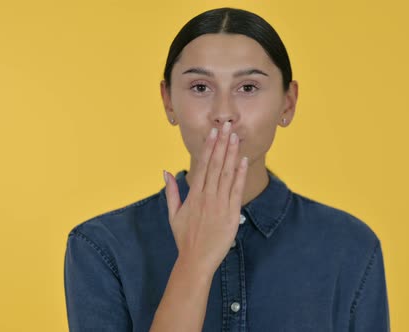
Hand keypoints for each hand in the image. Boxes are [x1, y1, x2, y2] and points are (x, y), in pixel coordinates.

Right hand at [163, 121, 247, 274]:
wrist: (196, 260)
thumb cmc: (185, 238)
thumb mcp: (173, 214)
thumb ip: (172, 191)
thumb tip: (166, 171)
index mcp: (193, 195)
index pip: (202, 165)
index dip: (209, 148)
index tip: (213, 133)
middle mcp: (206, 196)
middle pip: (215, 165)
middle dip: (221, 144)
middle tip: (226, 126)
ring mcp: (219, 204)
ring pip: (226, 174)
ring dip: (231, 154)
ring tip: (235, 137)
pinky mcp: (231, 214)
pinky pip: (236, 190)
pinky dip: (240, 174)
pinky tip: (243, 160)